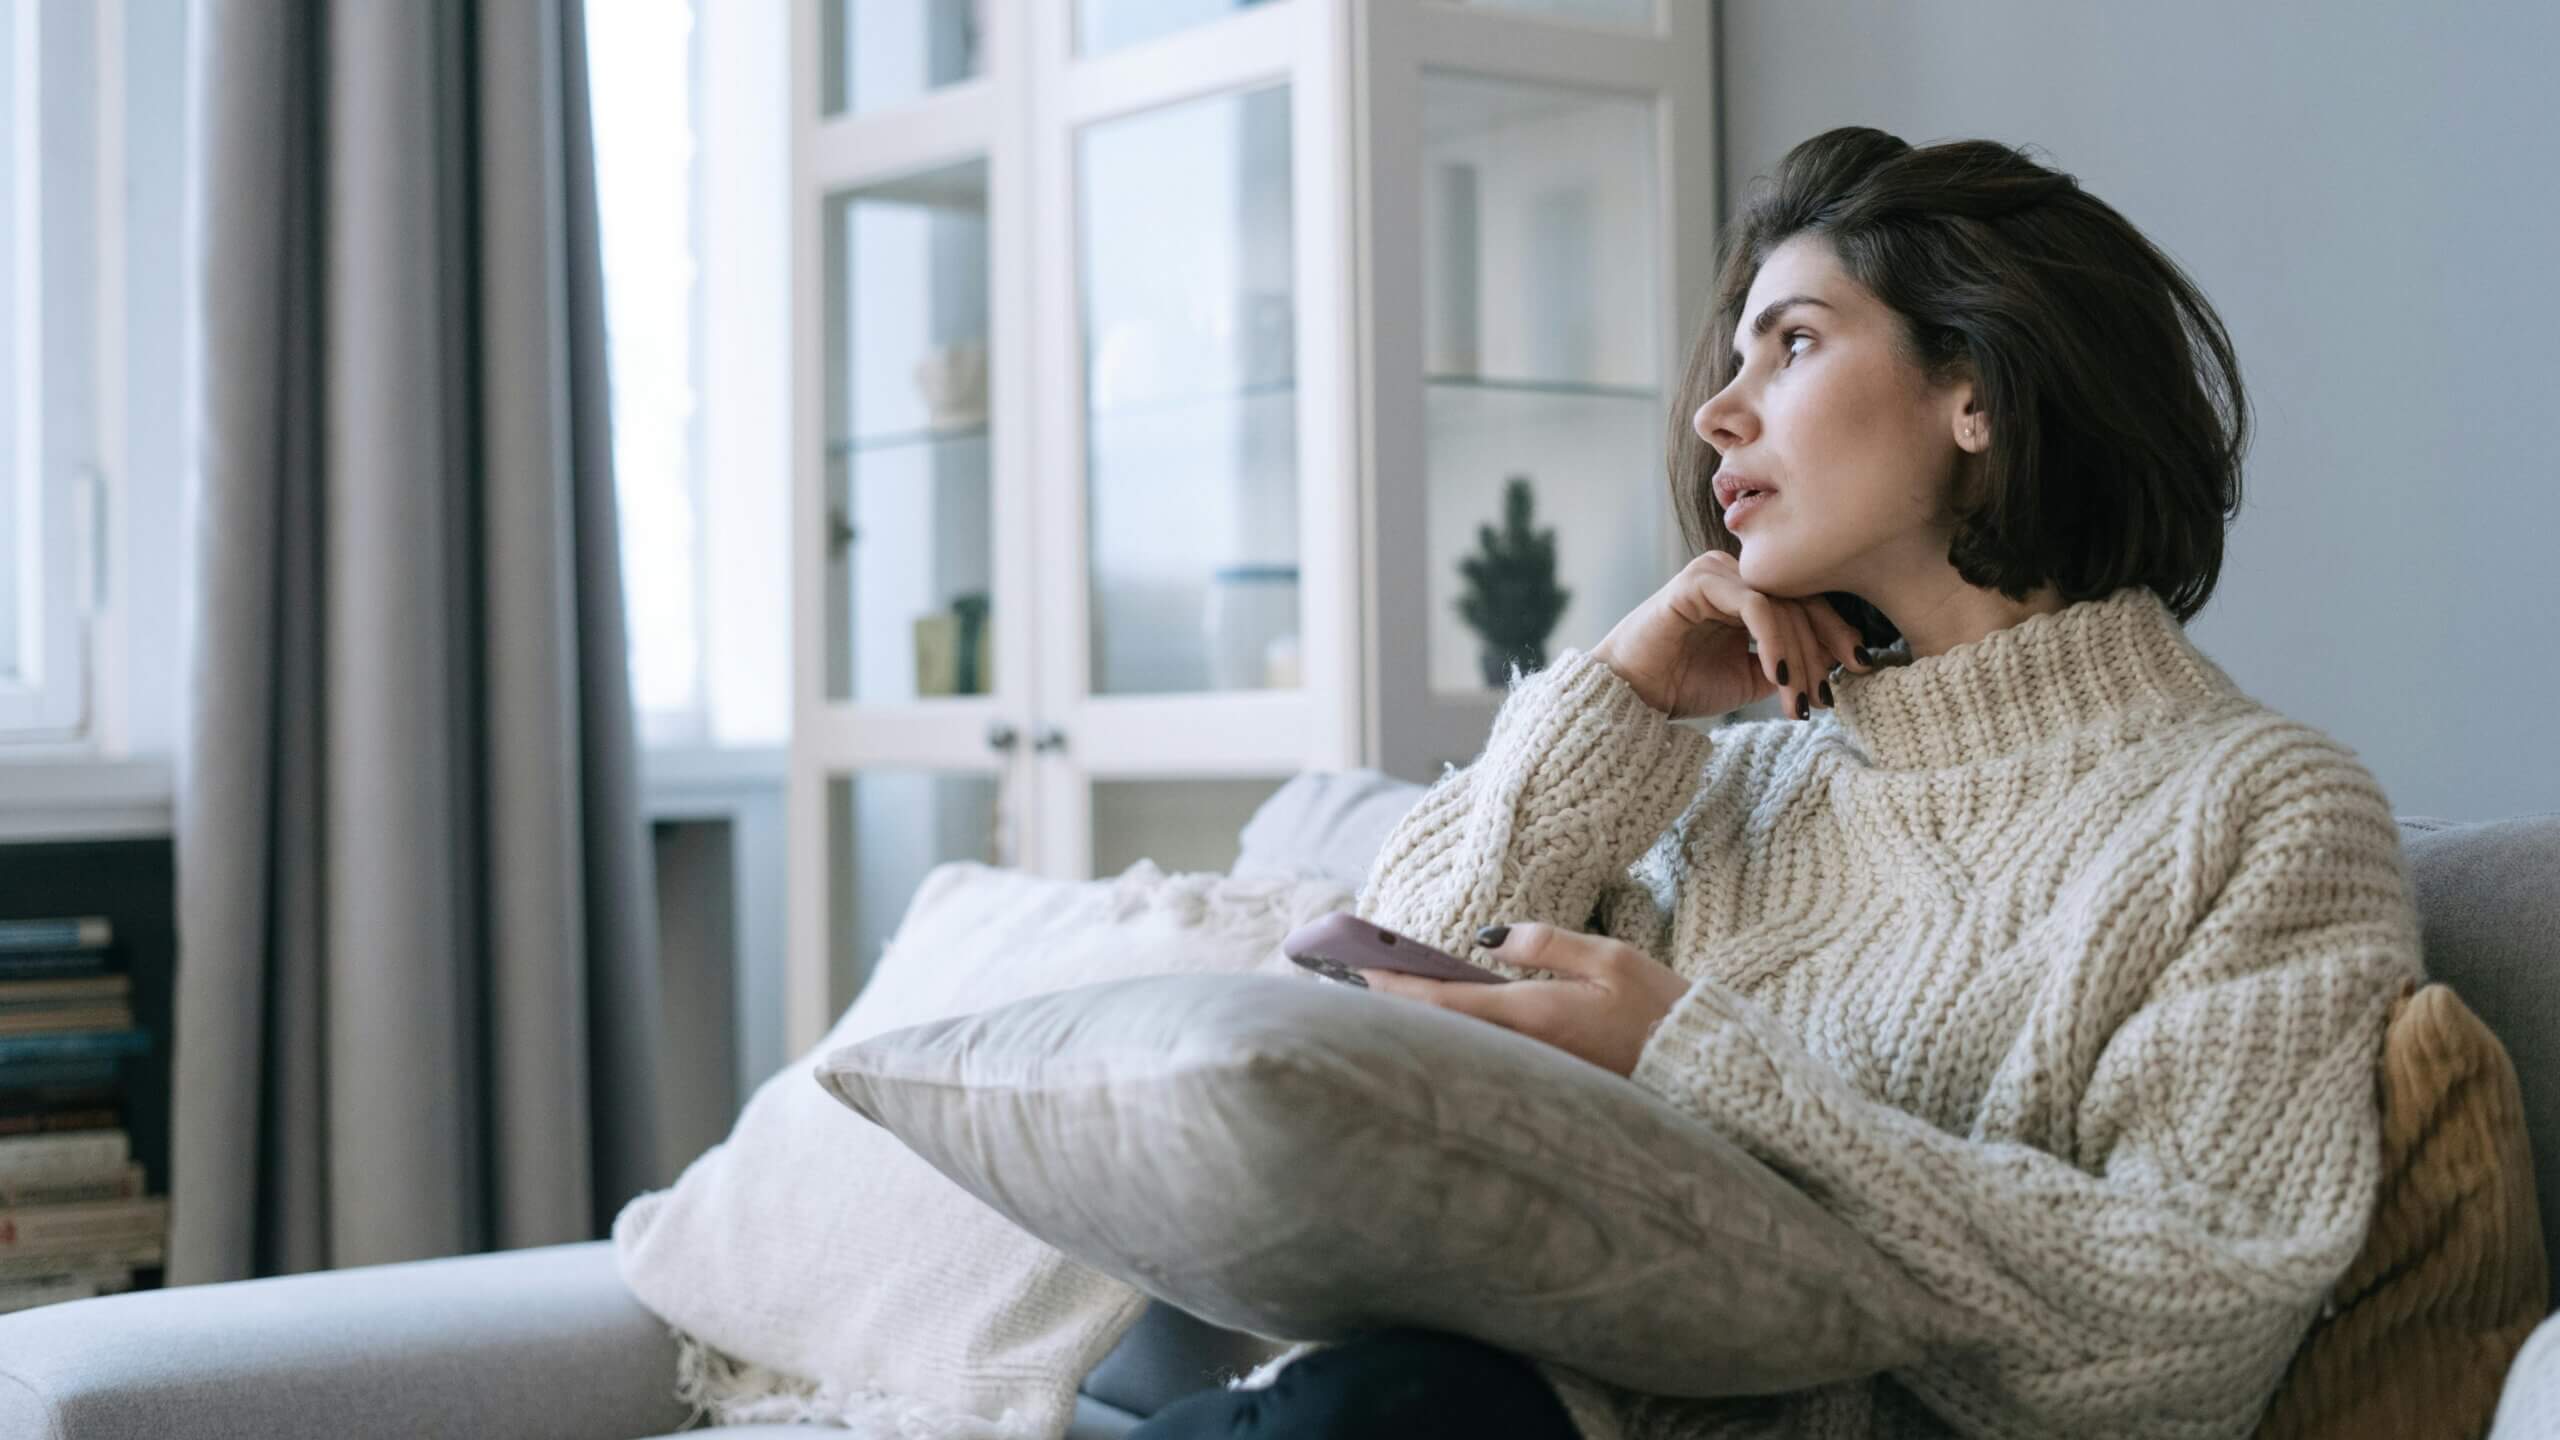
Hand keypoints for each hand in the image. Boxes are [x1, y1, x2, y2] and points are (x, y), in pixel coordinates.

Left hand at [1355, 922, 1690, 1078]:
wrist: (1702, 1068)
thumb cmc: (1661, 1009)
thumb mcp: (1610, 959)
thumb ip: (1545, 944)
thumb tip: (1486, 936)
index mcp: (1536, 1015)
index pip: (1446, 1001)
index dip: (1397, 986)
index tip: (1358, 969)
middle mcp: (1526, 1051)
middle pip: (1441, 1028)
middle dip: (1395, 1004)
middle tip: (1349, 980)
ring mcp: (1535, 1072)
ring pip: (1461, 1045)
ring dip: (1422, 1020)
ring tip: (1382, 995)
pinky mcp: (1548, 1082)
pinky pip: (1487, 1057)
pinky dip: (1455, 1036)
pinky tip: (1441, 1020)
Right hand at [1587, 551, 1874, 721]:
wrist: (1629, 697)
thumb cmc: (1683, 686)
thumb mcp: (1752, 677)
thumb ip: (1790, 662)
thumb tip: (1839, 661)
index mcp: (1747, 589)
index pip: (1806, 600)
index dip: (1837, 633)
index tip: (1861, 667)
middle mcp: (1733, 573)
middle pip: (1801, 599)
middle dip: (1822, 651)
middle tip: (1824, 697)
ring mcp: (1715, 573)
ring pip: (1782, 604)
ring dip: (1798, 656)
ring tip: (1799, 699)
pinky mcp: (1697, 582)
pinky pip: (1754, 606)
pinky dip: (1773, 642)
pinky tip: (1778, 676)